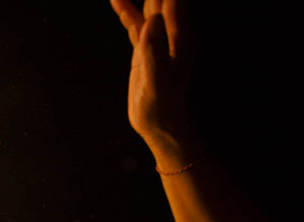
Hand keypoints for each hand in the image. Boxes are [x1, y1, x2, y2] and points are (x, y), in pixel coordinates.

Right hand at [110, 0, 192, 161]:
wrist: (161, 127)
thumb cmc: (163, 109)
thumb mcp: (158, 82)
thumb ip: (154, 50)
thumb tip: (153, 18)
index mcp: (177, 33)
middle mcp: (171, 29)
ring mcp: (158, 36)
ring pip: (150, 0)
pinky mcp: (145, 47)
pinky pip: (134, 18)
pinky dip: (126, 6)